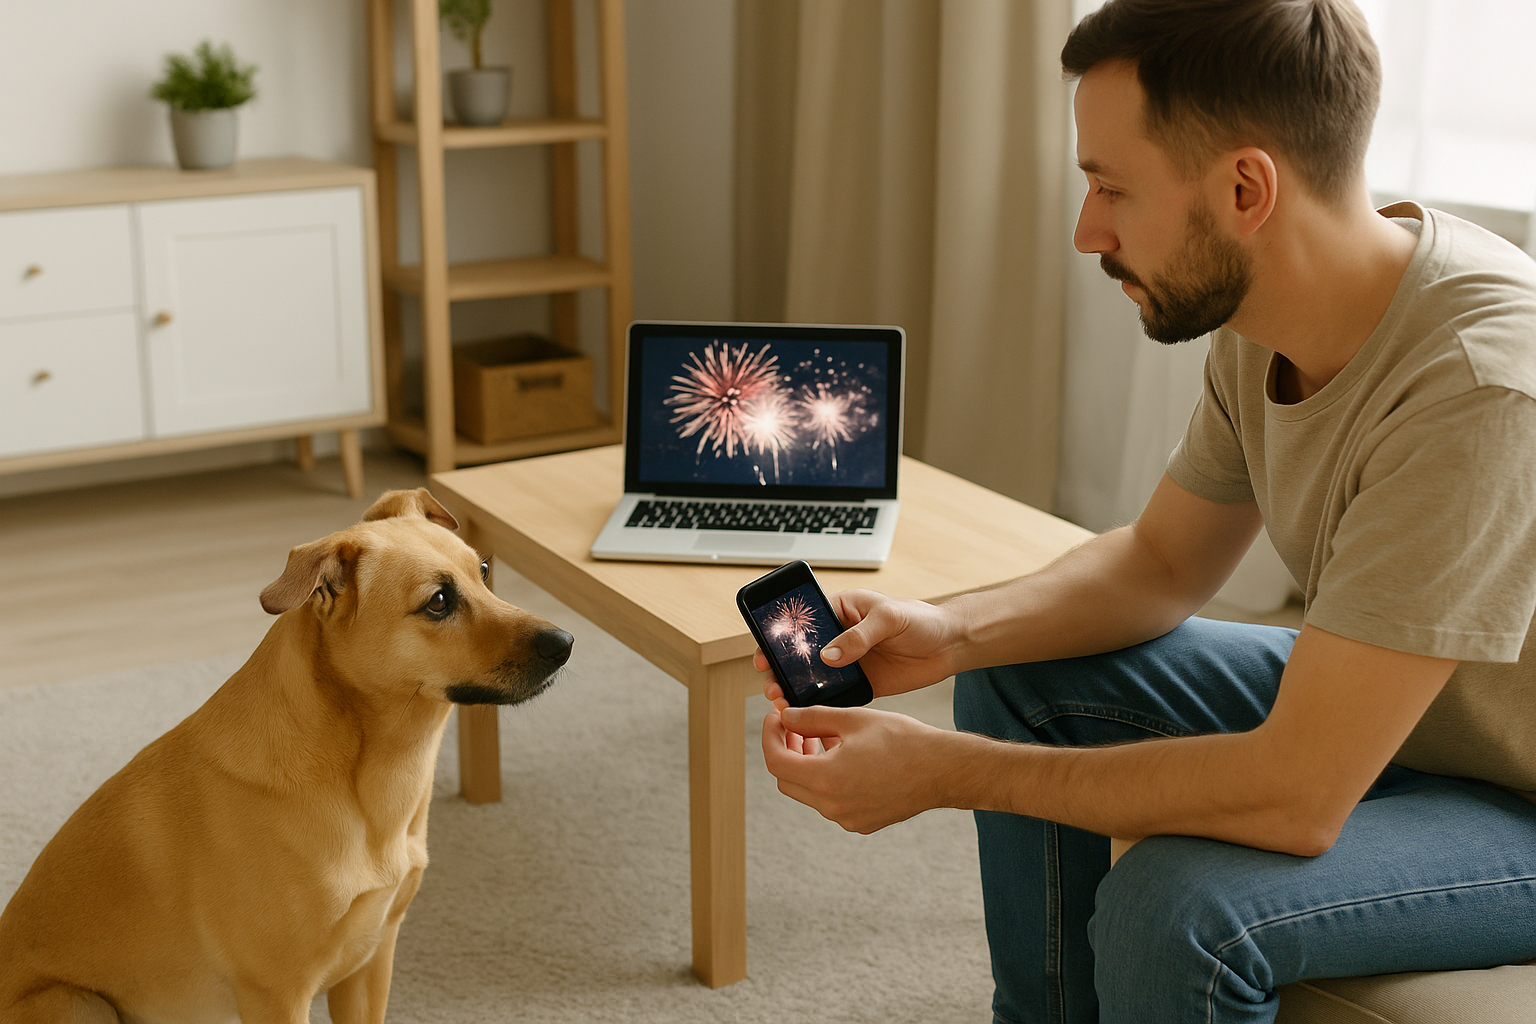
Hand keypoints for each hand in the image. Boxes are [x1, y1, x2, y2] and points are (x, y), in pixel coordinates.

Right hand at [754, 588, 963, 705]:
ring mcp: (848, 662)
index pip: (802, 622)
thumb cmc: (921, 619)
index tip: (765, 654)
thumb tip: (829, 655)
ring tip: (783, 702)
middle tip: (773, 685)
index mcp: (840, 610)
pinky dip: (820, 705)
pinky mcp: (861, 684)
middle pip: (801, 654)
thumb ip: (859, 636)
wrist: (950, 645)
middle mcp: (838, 637)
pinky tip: (807, 714)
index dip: (779, 638)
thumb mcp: (889, 618)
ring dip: (796, 689)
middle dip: (782, 669)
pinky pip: (835, 696)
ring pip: (813, 677)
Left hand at [761, 704, 946, 832]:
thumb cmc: (903, 740)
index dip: (770, 736)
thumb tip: (785, 718)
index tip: (775, 719)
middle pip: (788, 780)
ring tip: (825, 736)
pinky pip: (831, 802)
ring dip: (808, 764)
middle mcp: (832, 806)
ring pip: (809, 791)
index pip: (776, 761)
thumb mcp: (853, 720)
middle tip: (797, 726)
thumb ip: (812, 718)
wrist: (943, 770)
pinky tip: (845, 757)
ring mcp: (847, 818)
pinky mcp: (861, 822)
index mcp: (825, 779)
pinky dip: (827, 779)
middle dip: (787, 750)